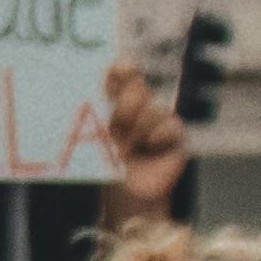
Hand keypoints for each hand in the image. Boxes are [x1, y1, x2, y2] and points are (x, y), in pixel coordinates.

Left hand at [94, 55, 192, 230]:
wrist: (126, 192)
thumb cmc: (106, 164)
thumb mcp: (96, 137)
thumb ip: (93, 114)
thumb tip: (84, 89)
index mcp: (116, 100)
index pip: (122, 75)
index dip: (122, 69)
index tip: (119, 68)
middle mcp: (139, 105)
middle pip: (138, 89)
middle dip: (125, 105)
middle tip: (116, 126)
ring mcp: (158, 118)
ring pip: (155, 109)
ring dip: (139, 130)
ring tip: (129, 149)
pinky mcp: (176, 134)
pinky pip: (172, 125)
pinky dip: (157, 139)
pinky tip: (150, 149)